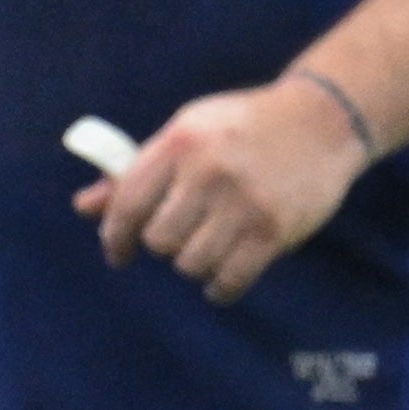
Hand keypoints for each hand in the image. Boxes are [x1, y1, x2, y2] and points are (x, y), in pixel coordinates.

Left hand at [83, 79, 371, 302]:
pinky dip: (220, 287)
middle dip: (164, 246)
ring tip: (209, 249)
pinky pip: (230, 280)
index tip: (118, 253)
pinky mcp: (274, 230)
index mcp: (180, 142)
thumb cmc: (244, 127)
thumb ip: (138, 171)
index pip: (128, 203)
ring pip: (191, 264)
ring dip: (195, 265)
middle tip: (181, 237)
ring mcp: (243, 203)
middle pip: (159, 241)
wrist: (323, 121)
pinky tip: (223, 276)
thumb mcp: (188, 133)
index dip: (115, 237)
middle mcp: (209, 172)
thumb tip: (85, 207)